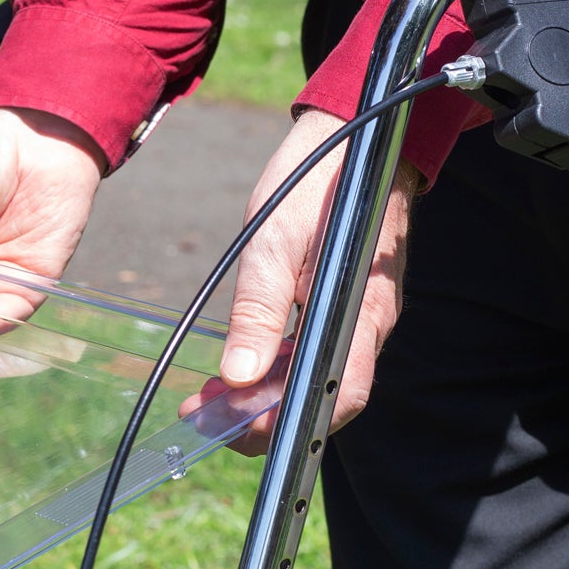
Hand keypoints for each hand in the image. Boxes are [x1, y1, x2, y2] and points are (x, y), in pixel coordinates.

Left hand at [209, 107, 418, 454]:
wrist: (350, 136)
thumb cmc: (316, 181)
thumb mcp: (272, 244)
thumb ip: (258, 312)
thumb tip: (238, 376)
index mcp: (360, 312)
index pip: (335, 397)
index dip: (286, 427)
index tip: (233, 432)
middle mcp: (366, 325)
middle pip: (320, 399)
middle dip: (259, 419)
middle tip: (202, 419)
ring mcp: (356, 318)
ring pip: (309, 379)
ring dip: (259, 397)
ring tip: (204, 399)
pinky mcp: (341, 309)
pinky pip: (308, 354)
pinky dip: (270, 369)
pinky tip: (232, 372)